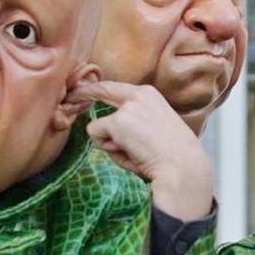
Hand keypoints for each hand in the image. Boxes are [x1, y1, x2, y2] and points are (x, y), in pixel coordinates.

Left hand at [71, 80, 214, 220]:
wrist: (183, 167)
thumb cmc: (172, 156)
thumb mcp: (156, 128)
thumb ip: (134, 121)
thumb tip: (104, 129)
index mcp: (149, 95)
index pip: (116, 87)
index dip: (97, 90)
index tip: (83, 90)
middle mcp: (138, 94)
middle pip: (100, 90)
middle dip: (82, 94)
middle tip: (71, 98)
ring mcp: (127, 108)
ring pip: (100, 126)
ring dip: (110, 144)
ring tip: (134, 154)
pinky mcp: (118, 122)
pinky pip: (96, 136)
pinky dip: (108, 149)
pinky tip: (129, 154)